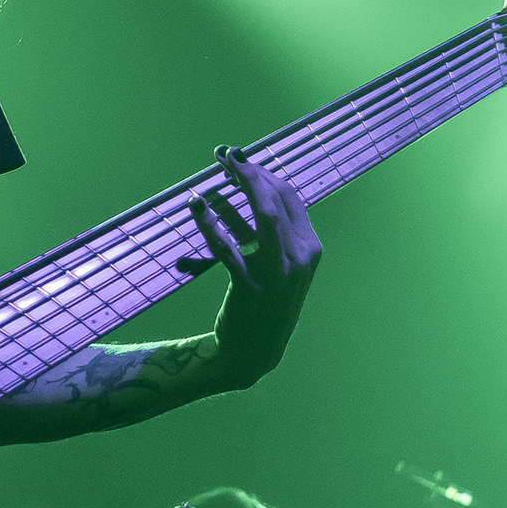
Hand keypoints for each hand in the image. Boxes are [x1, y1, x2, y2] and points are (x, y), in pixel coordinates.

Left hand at [177, 148, 321, 387]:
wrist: (253, 352)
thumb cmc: (263, 303)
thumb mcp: (276, 264)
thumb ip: (267, 231)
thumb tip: (242, 187)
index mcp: (310, 248)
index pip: (289, 197)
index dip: (264, 173)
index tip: (239, 159)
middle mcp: (300, 258)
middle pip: (276, 200)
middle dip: (249, 172)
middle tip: (223, 155)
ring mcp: (278, 274)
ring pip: (261, 217)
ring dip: (236, 187)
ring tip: (212, 174)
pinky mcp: (251, 288)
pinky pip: (228, 249)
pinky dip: (210, 224)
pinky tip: (196, 207)